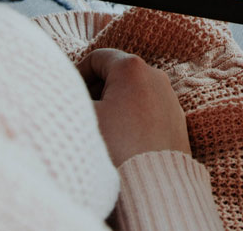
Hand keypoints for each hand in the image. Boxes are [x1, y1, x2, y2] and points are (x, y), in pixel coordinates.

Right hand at [77, 48, 190, 167]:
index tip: (70, 95)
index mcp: (133, 68)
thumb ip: (70, 95)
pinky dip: (131, 118)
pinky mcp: (176, 120)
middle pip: (117, 73)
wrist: (152, 183)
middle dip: (96, 90)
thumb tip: (66, 90)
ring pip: (133, 92)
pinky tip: (121, 141)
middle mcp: (157, 76)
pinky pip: (147, 110)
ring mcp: (170, 98)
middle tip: (83, 113)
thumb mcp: (83, 116)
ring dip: (113, 105)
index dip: (78, 73)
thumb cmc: (114, 146)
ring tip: (100, 130)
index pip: (98, 57)